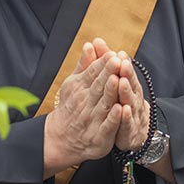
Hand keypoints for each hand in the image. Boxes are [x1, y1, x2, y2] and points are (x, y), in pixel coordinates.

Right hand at [43, 40, 122, 175]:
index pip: (92, 73)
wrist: (62, 139)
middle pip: (99, 86)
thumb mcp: (74, 84)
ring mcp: (92, 119)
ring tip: (119, 79)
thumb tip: (89, 44)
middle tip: (117, 61)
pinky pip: (108, 126)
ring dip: (111, 92)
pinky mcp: (99, 136)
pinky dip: (113, 118)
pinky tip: (121, 109)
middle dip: (108, 73)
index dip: (102, 64)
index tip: (112, 54)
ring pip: (104, 104)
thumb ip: (85, 65)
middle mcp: (85, 102)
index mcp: (80, 88)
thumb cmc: (72, 106)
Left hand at [114, 53, 150, 152]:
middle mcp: (133, 98)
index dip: (122, 63)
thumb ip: (104, 63)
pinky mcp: (130, 131)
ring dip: (126, 92)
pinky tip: (124, 110)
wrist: (133, 134)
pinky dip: (126, 117)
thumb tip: (95, 41)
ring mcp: (133, 115)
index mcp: (128, 86)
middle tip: (122, 63)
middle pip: (130, 84)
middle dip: (127, 73)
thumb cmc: (121, 104)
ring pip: (130, 102)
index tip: (118, 53)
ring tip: (121, 81)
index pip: (125, 73)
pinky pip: (128, 124)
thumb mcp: (114, 83)